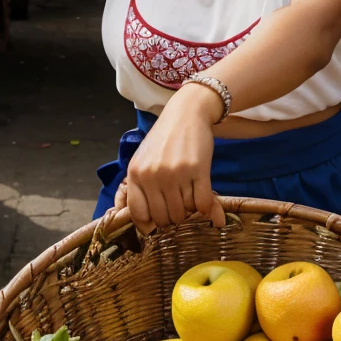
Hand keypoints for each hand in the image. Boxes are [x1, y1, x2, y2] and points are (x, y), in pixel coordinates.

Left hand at [122, 85, 225, 230]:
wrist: (187, 113)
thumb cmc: (164, 140)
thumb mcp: (143, 160)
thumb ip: (140, 188)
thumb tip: (145, 227)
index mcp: (135, 174)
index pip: (139, 214)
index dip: (150, 224)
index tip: (158, 223)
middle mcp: (153, 175)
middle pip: (164, 217)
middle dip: (173, 218)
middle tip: (179, 207)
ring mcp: (175, 173)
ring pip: (184, 212)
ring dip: (190, 210)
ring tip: (189, 197)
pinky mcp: (198, 170)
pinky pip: (202, 203)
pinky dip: (205, 207)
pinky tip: (203, 198)